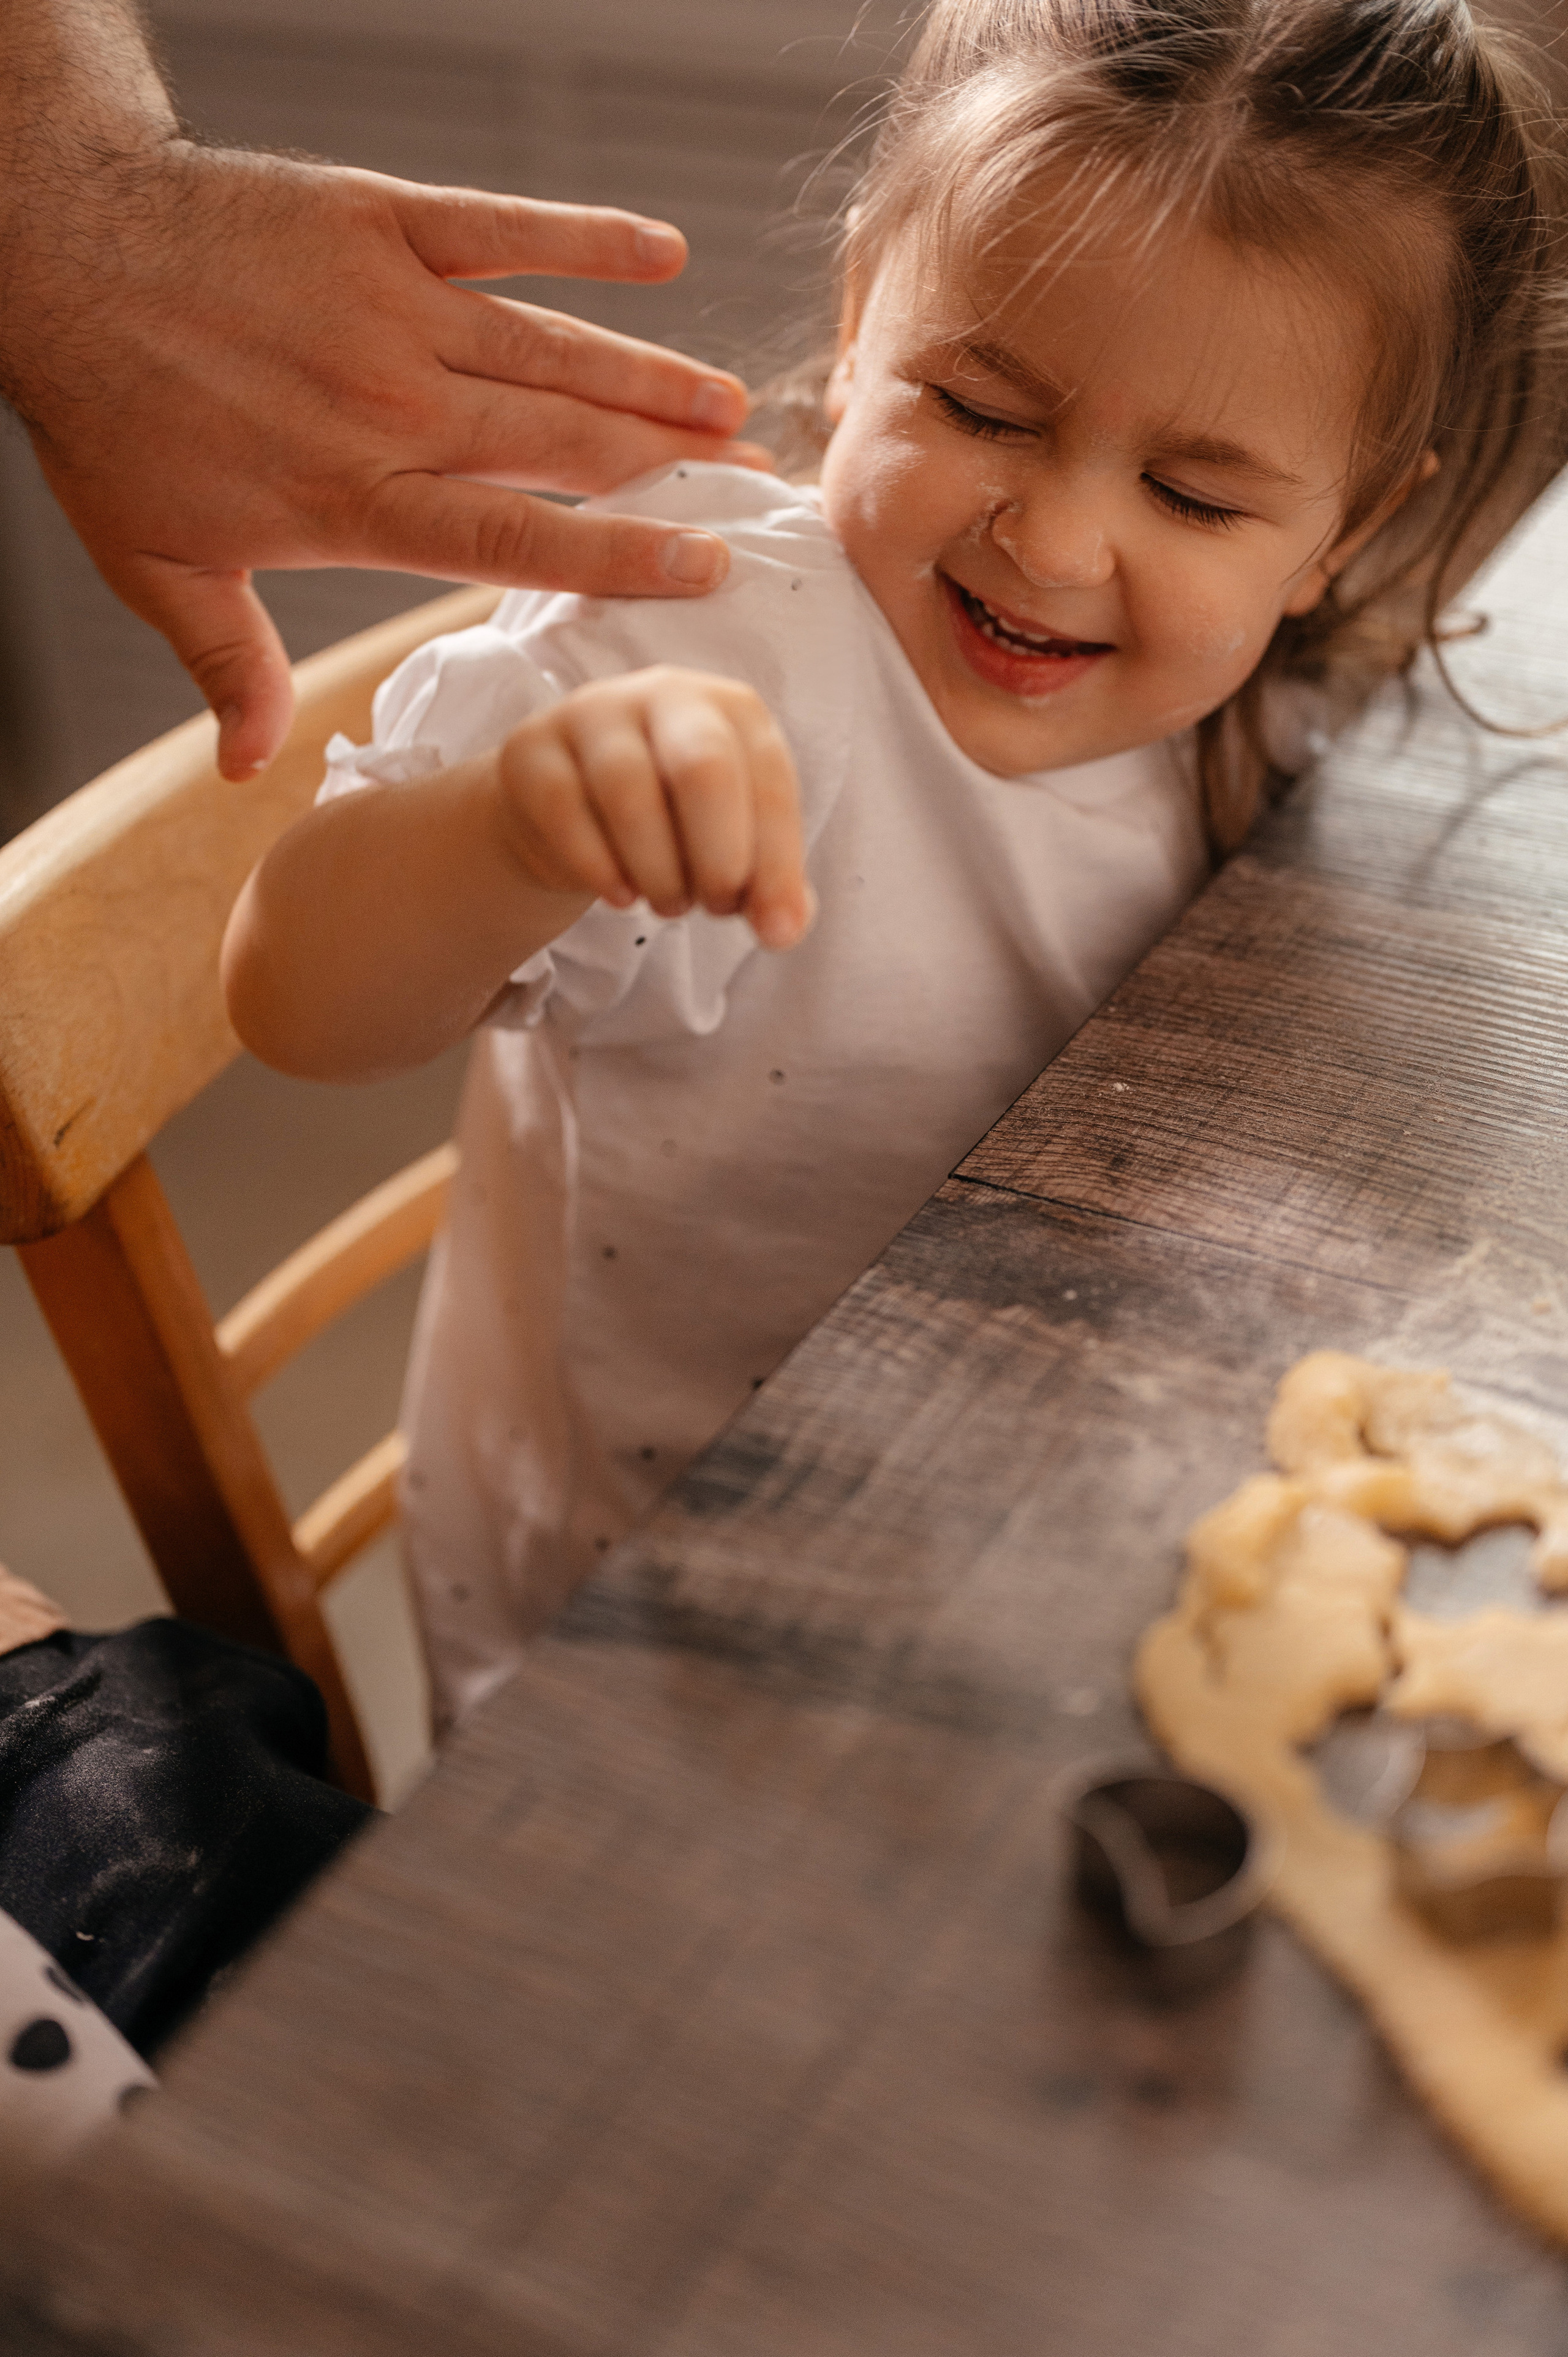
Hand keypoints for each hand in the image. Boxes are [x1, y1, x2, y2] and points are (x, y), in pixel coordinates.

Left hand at [4, 129, 768, 777]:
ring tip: (729, 405)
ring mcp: (395, 309)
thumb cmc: (105, 414)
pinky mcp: (382, 222)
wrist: (57, 252)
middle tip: (752, 485)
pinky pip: (505, 229)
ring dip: (651, 376)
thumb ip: (225, 664)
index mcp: (356, 498)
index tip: (701, 569)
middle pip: (562, 444)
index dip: (618, 553)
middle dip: (669, 468)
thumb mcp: (154, 563)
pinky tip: (663, 253)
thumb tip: (247, 770)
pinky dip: (585, 239)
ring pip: (554, 351)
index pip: (516, 539)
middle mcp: (396, 409)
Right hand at [496, 669, 814, 950]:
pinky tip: (622, 896)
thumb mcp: (731, 840)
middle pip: (702, 767)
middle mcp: (665, 694)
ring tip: (669, 904)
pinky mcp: (532, 748)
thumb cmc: (671, 820)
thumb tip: (783, 928)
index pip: (769, 781)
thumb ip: (767, 881)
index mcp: (733, 710)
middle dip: (719, 858)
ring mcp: (592, 713)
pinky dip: (600, 868)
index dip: (777, 864)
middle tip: (718, 908)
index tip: (775, 930)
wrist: (567, 806)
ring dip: (659, 872)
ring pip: (629, 793)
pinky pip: (566, 811)